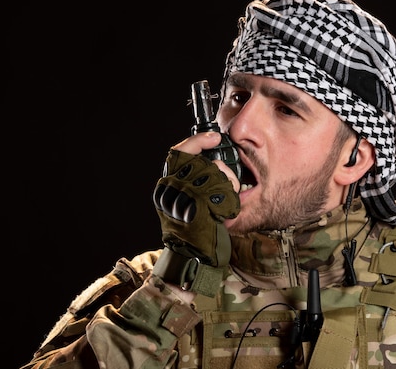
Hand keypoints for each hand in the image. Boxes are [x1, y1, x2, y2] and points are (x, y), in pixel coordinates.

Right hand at [153, 133, 239, 266]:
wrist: (192, 258)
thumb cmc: (194, 231)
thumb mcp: (187, 201)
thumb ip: (194, 180)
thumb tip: (211, 158)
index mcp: (166, 186)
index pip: (178, 152)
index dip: (197, 141)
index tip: (215, 137)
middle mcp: (171, 189)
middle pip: (203, 162)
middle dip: (221, 170)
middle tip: (229, 183)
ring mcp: (184, 198)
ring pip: (215, 175)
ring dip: (228, 185)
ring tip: (226, 202)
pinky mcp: (200, 209)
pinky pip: (222, 192)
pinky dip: (230, 200)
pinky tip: (226, 211)